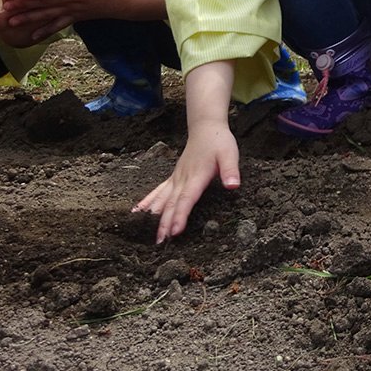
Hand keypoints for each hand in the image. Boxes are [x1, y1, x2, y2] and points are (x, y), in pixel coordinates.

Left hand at [7, 0, 134, 38]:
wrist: (126, 3)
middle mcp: (74, 1)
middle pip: (46, 4)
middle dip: (26, 6)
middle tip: (7, 8)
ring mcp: (74, 11)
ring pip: (49, 15)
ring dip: (30, 19)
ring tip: (12, 22)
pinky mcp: (76, 17)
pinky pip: (59, 25)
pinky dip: (46, 30)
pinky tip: (33, 36)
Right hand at [134, 120, 240, 242]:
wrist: (206, 128)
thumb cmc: (219, 142)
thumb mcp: (230, 154)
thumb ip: (231, 170)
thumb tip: (233, 186)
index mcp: (197, 176)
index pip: (187, 199)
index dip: (180, 215)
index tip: (175, 231)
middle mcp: (183, 179)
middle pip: (171, 204)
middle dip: (165, 224)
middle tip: (160, 242)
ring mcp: (176, 178)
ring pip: (162, 200)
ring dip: (155, 218)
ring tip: (151, 236)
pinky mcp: (174, 177)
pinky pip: (158, 191)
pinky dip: (147, 202)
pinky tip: (137, 212)